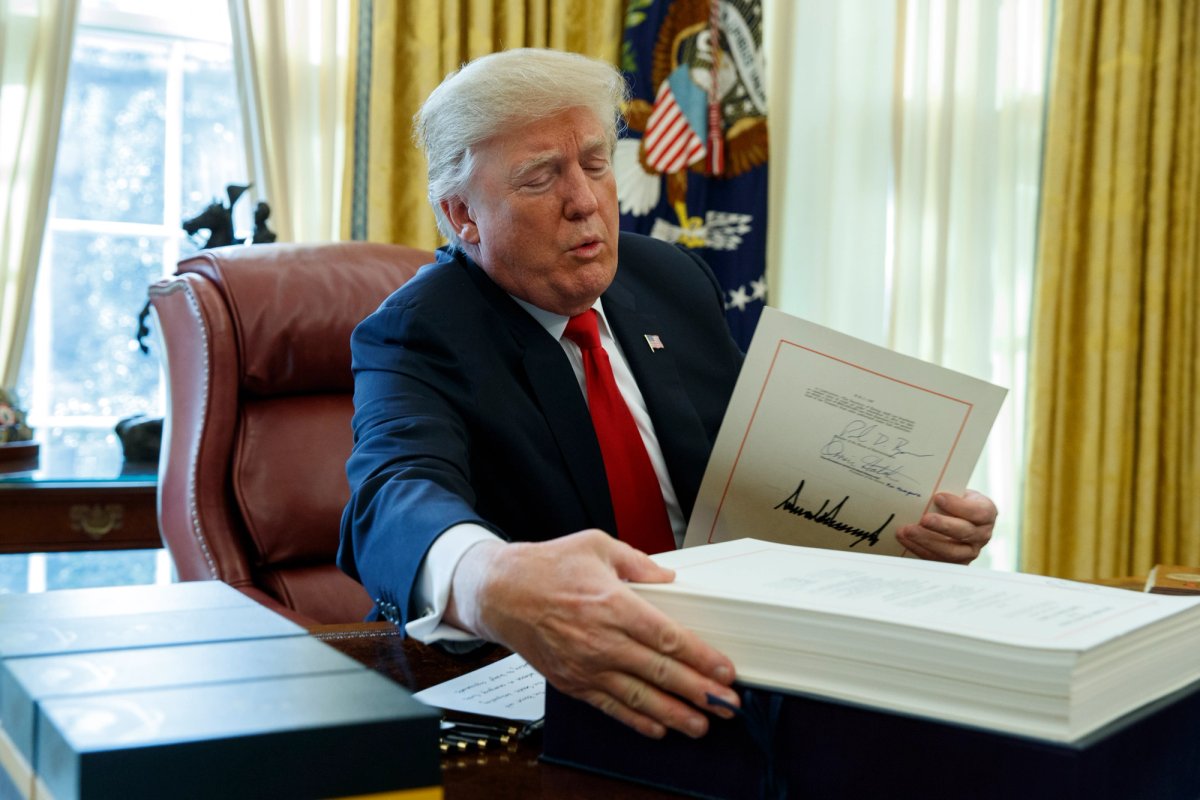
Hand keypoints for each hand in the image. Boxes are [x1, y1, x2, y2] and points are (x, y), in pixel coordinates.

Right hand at [446, 530, 738, 738]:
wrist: (500, 592)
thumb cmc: (547, 567)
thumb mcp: (596, 545)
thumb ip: (638, 562)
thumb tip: (668, 578)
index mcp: (613, 604)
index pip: (667, 638)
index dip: (701, 658)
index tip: (725, 670)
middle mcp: (602, 640)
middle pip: (661, 673)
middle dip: (699, 691)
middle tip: (727, 704)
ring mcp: (586, 665)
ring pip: (639, 697)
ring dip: (675, 714)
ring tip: (702, 725)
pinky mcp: (572, 681)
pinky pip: (610, 707)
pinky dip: (636, 720)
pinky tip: (658, 727)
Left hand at [894, 489, 995, 563]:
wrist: (958, 516)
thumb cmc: (957, 501)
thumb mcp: (958, 492)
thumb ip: (947, 492)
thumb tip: (925, 492)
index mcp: (987, 513)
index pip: (978, 512)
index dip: (958, 506)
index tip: (938, 497)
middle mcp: (982, 534)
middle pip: (965, 532)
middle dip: (942, 526)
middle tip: (923, 519)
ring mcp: (971, 552)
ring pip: (951, 551)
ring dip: (927, 541)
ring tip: (908, 530)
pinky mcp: (955, 563)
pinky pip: (937, 560)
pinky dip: (919, 549)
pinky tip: (905, 539)